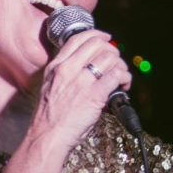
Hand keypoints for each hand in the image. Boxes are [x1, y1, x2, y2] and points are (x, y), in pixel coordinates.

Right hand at [33, 30, 130, 149]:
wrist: (47, 137)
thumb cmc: (50, 117)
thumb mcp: (51, 86)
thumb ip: (66, 73)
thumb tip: (88, 66)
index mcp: (56, 66)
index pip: (78, 38)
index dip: (97, 35)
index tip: (107, 38)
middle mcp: (67, 69)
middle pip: (98, 45)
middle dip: (112, 52)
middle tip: (116, 64)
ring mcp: (81, 81)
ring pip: (110, 58)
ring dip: (121, 66)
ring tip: (121, 78)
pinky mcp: (94, 95)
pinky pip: (116, 75)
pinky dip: (125, 78)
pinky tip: (123, 86)